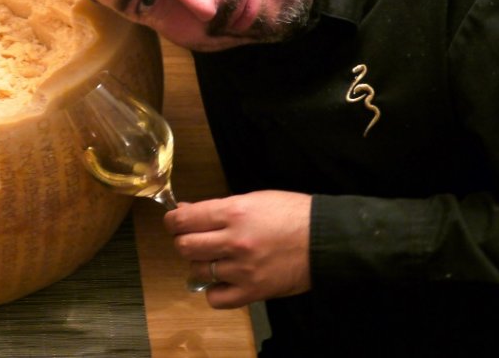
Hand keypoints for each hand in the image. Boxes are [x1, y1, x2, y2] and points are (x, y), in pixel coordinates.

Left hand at [164, 190, 312, 307]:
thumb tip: (186, 210)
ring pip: (197, 272)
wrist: (325, 240)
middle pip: (184, 247)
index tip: (175, 222)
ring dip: (201, 265)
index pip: (183, 220)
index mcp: (233, 213)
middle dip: (184, 241)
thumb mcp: (253, 199)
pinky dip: (214, 291)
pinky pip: (216, 298)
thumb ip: (218, 207)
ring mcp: (242, 270)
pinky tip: (224, 281)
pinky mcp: (253, 292)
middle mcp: (234, 242)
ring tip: (215, 259)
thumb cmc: (291, 213)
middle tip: (195, 240)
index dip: (173, 221)